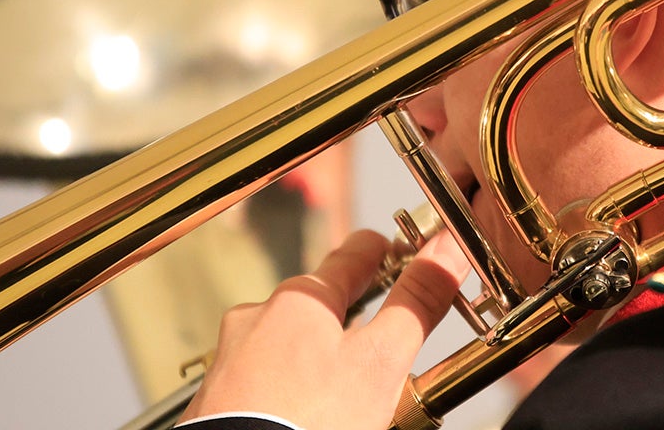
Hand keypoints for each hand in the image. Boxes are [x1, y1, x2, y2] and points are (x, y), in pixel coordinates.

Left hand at [180, 228, 470, 428]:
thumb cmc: (308, 421)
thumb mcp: (381, 360)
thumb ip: (416, 302)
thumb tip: (446, 252)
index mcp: (301, 297)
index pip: (354, 253)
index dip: (385, 251)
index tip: (400, 252)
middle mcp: (258, 317)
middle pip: (319, 299)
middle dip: (351, 314)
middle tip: (380, 336)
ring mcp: (232, 356)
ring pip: (287, 340)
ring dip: (315, 352)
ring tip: (341, 386)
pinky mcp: (217, 395)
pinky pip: (261, 376)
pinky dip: (285, 384)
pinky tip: (301, 406)